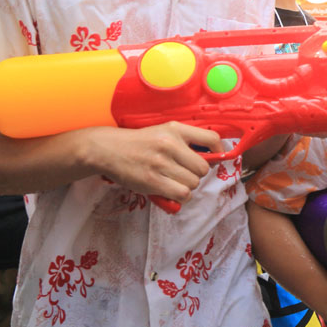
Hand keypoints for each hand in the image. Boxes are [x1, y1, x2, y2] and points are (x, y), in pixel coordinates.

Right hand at [86, 121, 223, 204]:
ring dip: (187, 187)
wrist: (108, 149)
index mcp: (175, 130)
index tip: (214, 158)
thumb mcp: (164, 133)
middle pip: (203, 168)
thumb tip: (213, 158)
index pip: (211, 139)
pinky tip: (170, 191)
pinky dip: (179, 196)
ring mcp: (161, 163)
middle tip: (184, 173)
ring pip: (193, 183)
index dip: (218, 152)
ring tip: (173, 181)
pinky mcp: (152, 181)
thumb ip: (186, 142)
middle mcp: (170, 144)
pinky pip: (182, 194)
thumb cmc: (140, 143)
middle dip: (197, 175)